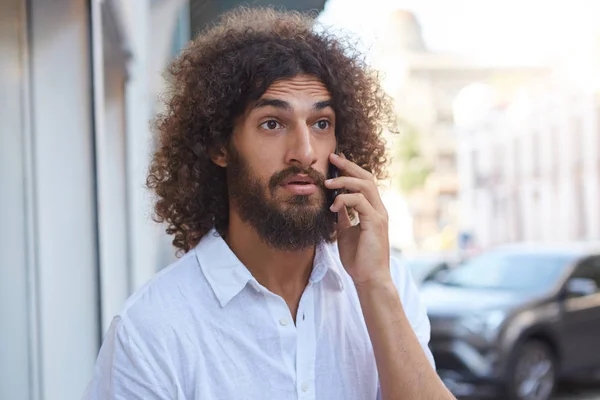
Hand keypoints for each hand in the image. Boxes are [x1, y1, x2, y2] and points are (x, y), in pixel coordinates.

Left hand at [324, 153, 390, 285]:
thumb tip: (335, 203)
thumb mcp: (346, 232)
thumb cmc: (359, 259)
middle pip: (367, 177)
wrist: (369, 279)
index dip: (350, 169)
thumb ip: (344, 216)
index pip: (364, 182)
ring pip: (365, 185)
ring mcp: (379, 215)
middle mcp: (379, 209)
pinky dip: (344, 200)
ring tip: (327, 182)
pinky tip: (333, 206)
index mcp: (373, 210)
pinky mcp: (375, 223)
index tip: (335, 161)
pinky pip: (360, 202)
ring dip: (345, 180)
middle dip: (349, 165)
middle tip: (332, 157)